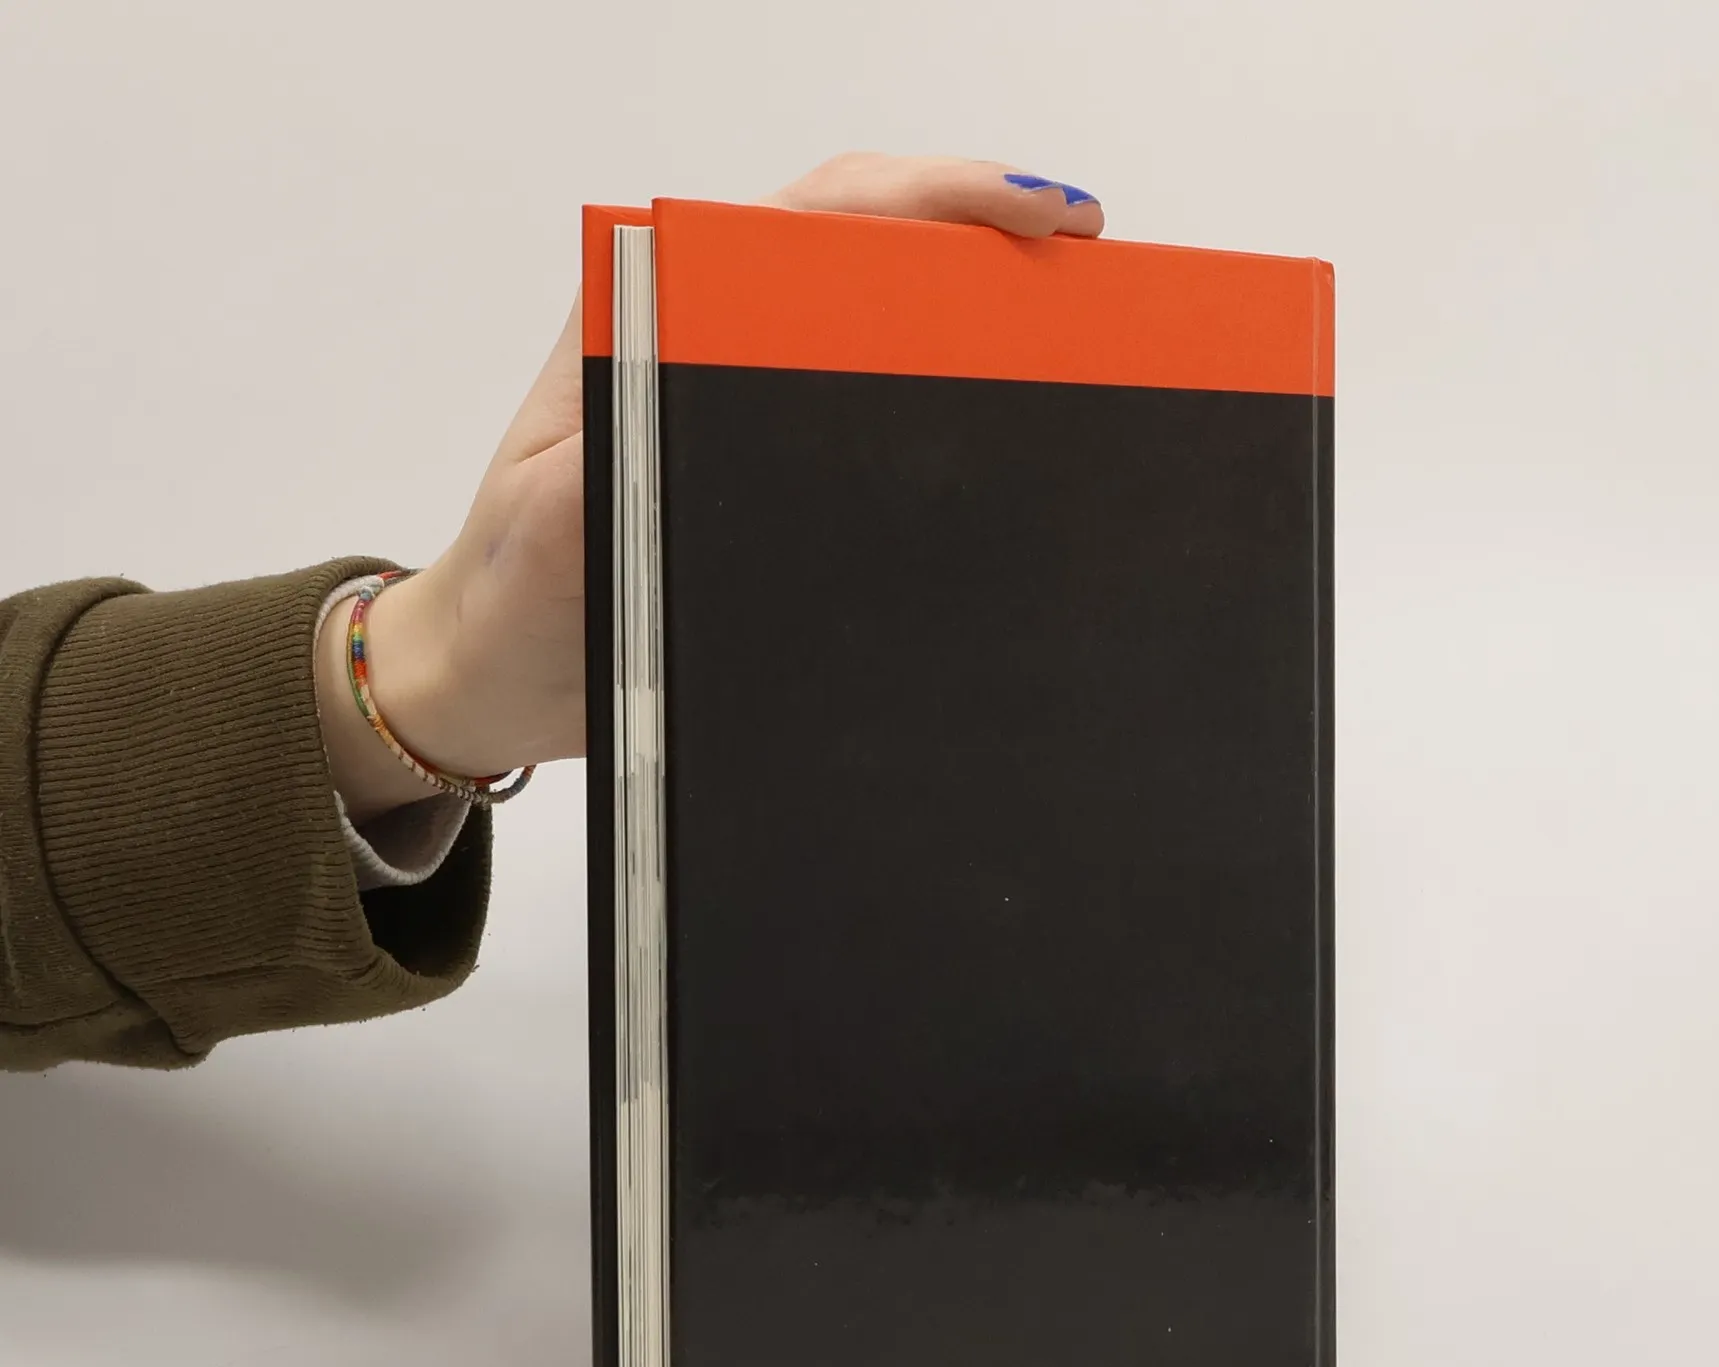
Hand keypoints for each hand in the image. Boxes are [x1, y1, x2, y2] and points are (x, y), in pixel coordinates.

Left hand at [319, 155, 1103, 822]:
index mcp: (653, 320)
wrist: (495, 675)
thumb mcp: (550, 528)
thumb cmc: (511, 599)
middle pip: (863, 247)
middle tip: (1085, 260)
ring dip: (965, 311)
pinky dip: (931, 400)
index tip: (1034, 217)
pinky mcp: (753, 466)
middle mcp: (702, 341)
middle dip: (979, 234)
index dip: (935, 201)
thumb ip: (609, 464)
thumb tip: (694, 404)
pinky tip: (990, 423)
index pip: (814, 220)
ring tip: (1064, 329)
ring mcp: (733, 400)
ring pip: (872, 319)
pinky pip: (860, 413)